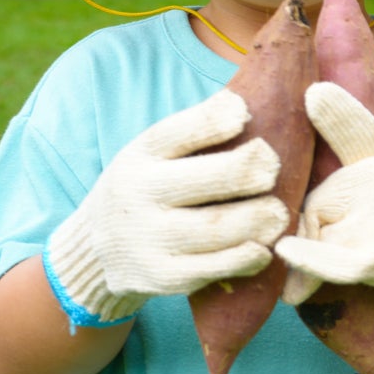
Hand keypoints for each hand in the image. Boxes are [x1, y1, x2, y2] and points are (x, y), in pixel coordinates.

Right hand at [44, 90, 286, 325]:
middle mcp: (138, 194)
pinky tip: (264, 250)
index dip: (217, 121)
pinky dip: (242, 260)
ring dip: (256, 220)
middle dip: (248, 172)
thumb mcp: (156, 153)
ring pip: (214, 228)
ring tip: (279, 214)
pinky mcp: (158, 276)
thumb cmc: (149, 187)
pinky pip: (207, 269)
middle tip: (273, 169)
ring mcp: (146, 238)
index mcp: (140, 154)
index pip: (179, 132)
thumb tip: (248, 98)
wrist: (94, 249)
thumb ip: (197, 130)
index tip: (245, 114)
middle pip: (205, 180)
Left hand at [276, 83, 373, 319]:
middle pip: (314, 203)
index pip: (346, 146)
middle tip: (341, 251)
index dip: (333, 117)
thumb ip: (352, 146)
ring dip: (312, 261)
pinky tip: (286, 254)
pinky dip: (307, 260)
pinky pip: (330, 259)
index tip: (315, 92)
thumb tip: (312, 98)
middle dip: (313, 230)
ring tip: (348, 270)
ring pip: (316, 235)